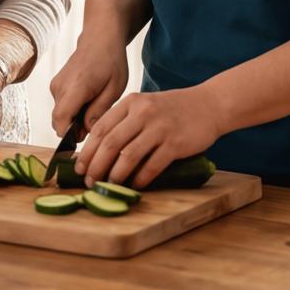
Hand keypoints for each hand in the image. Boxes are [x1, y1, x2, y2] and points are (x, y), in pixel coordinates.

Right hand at [47, 37, 128, 139]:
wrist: (100, 40)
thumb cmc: (111, 62)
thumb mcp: (114, 89)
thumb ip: (99, 111)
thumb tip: (87, 131)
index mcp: (76, 87)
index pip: (61, 118)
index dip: (67, 135)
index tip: (79, 145)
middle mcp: (60, 86)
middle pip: (59, 120)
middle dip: (73, 130)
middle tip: (94, 129)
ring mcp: (55, 85)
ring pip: (60, 114)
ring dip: (73, 120)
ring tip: (94, 112)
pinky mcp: (55, 86)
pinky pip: (61, 106)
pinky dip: (72, 111)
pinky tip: (88, 104)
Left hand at [75, 86, 223, 190]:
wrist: (210, 105)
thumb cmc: (173, 109)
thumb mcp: (145, 106)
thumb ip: (124, 122)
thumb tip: (99, 150)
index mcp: (131, 103)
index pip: (100, 128)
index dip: (87, 150)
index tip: (80, 167)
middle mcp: (143, 113)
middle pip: (111, 143)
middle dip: (96, 166)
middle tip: (90, 181)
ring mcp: (160, 127)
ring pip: (129, 156)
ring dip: (116, 175)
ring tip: (109, 186)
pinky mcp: (175, 143)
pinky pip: (152, 165)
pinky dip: (141, 178)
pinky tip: (135, 186)